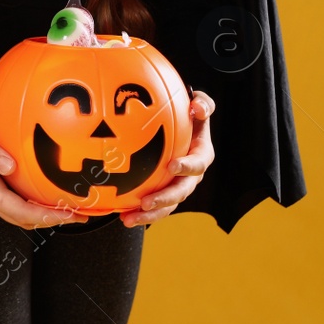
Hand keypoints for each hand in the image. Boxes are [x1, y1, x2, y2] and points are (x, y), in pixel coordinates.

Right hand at [0, 107, 87, 228]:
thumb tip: (9, 166)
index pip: (16, 210)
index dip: (42, 215)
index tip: (65, 214)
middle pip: (22, 218)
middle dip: (50, 220)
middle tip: (77, 216)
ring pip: (21, 214)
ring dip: (45, 216)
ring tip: (70, 211)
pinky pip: (19, 203)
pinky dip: (37, 205)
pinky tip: (50, 197)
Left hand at [120, 90, 214, 226]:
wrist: (176, 125)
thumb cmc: (186, 113)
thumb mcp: (198, 104)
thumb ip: (202, 104)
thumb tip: (197, 108)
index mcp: (201, 155)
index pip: (198, 164)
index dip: (188, 167)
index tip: (172, 166)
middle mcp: (190, 175)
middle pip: (181, 192)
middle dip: (165, 199)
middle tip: (146, 202)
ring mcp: (176, 185)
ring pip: (166, 206)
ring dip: (149, 214)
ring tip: (128, 219)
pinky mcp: (161, 191)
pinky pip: (153, 206)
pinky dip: (138, 212)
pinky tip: (120, 216)